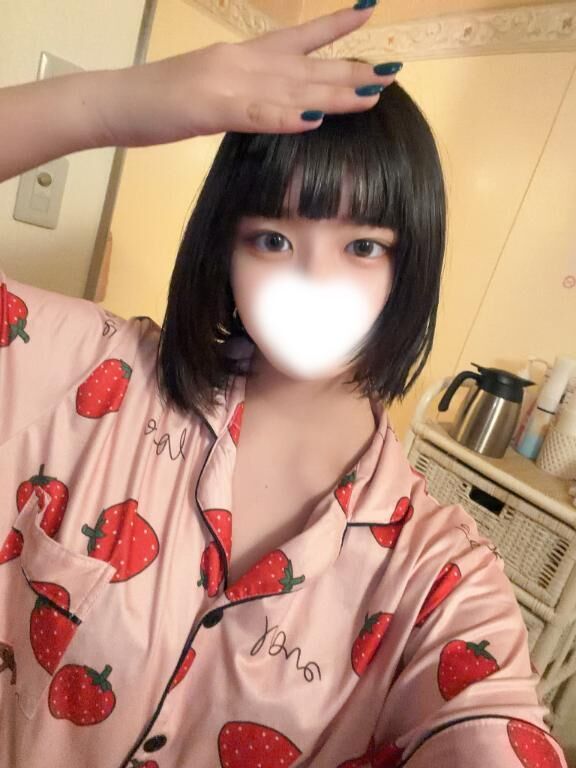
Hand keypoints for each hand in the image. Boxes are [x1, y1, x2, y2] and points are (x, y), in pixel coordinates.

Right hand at [92, 5, 398, 147]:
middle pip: (308, 68)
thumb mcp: (212, 96)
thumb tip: (279, 106)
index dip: (335, 27)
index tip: (369, 13)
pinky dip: (286, 116)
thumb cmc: (161, 101)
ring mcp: (229, 84)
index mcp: (244, 59)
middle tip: (393, 70)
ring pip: (292, 87)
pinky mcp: (212, 108)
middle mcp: (244, 63)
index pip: (298, 40)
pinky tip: (314, 118)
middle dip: (352, 70)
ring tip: (373, 92)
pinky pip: (256, 113)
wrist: (117, 102)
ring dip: (334, 92)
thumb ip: (246, 98)